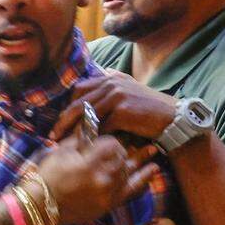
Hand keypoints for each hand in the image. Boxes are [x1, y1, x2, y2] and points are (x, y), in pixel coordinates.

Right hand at [35, 134, 159, 224]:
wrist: (40, 206)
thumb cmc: (48, 176)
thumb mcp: (62, 151)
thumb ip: (81, 136)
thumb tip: (92, 120)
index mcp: (91, 162)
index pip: (113, 143)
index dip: (111, 138)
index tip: (108, 137)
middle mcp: (104, 177)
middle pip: (124, 156)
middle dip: (124, 148)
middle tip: (127, 142)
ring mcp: (109, 192)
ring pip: (129, 170)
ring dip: (137, 160)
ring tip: (151, 149)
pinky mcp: (109, 204)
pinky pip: (132, 190)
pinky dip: (144, 178)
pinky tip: (154, 168)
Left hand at [50, 70, 177, 141]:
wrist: (171, 118)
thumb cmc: (148, 110)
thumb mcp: (130, 90)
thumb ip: (113, 85)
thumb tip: (99, 80)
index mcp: (110, 77)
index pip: (78, 89)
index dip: (67, 106)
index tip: (59, 122)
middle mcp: (111, 83)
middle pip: (77, 101)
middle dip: (63, 120)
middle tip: (53, 135)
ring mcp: (117, 95)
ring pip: (85, 114)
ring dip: (73, 131)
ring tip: (63, 144)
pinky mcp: (122, 110)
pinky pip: (100, 125)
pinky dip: (90, 137)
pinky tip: (83, 147)